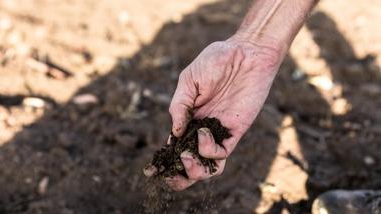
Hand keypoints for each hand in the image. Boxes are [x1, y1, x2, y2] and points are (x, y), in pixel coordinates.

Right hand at [165, 36, 282, 190]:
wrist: (248, 52)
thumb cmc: (216, 60)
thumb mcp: (189, 80)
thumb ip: (179, 106)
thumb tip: (173, 133)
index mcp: (188, 118)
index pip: (174, 146)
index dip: (164, 161)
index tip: (152, 171)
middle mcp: (202, 129)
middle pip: (190, 163)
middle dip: (179, 176)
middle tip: (171, 174)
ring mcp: (218, 132)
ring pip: (207, 165)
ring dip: (194, 170)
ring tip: (186, 158)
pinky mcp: (235, 131)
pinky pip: (222, 152)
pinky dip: (208, 150)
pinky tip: (202, 132)